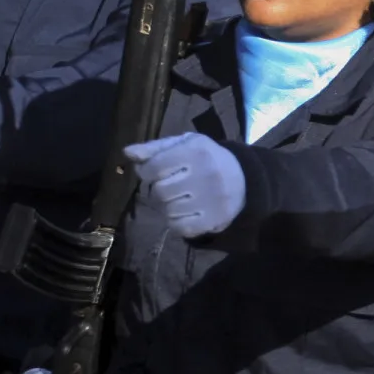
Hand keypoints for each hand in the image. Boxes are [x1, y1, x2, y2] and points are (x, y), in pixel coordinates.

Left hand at [124, 133, 245, 237]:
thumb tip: (128, 153)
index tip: (154, 172)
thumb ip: (155, 148)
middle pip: (160, 191)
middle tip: (169, 186)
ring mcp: (212, 200)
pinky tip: (185, 212)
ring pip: (168, 211)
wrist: (244, 179)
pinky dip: (176, 222)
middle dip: (159, 189)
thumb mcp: (185, 145)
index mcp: (197, 152)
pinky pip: (180, 227)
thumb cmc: (207, 159)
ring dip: (168, 206)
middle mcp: (206, 175)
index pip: (154, 167)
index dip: (147, 171)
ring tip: (179, 198)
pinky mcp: (216, 219)